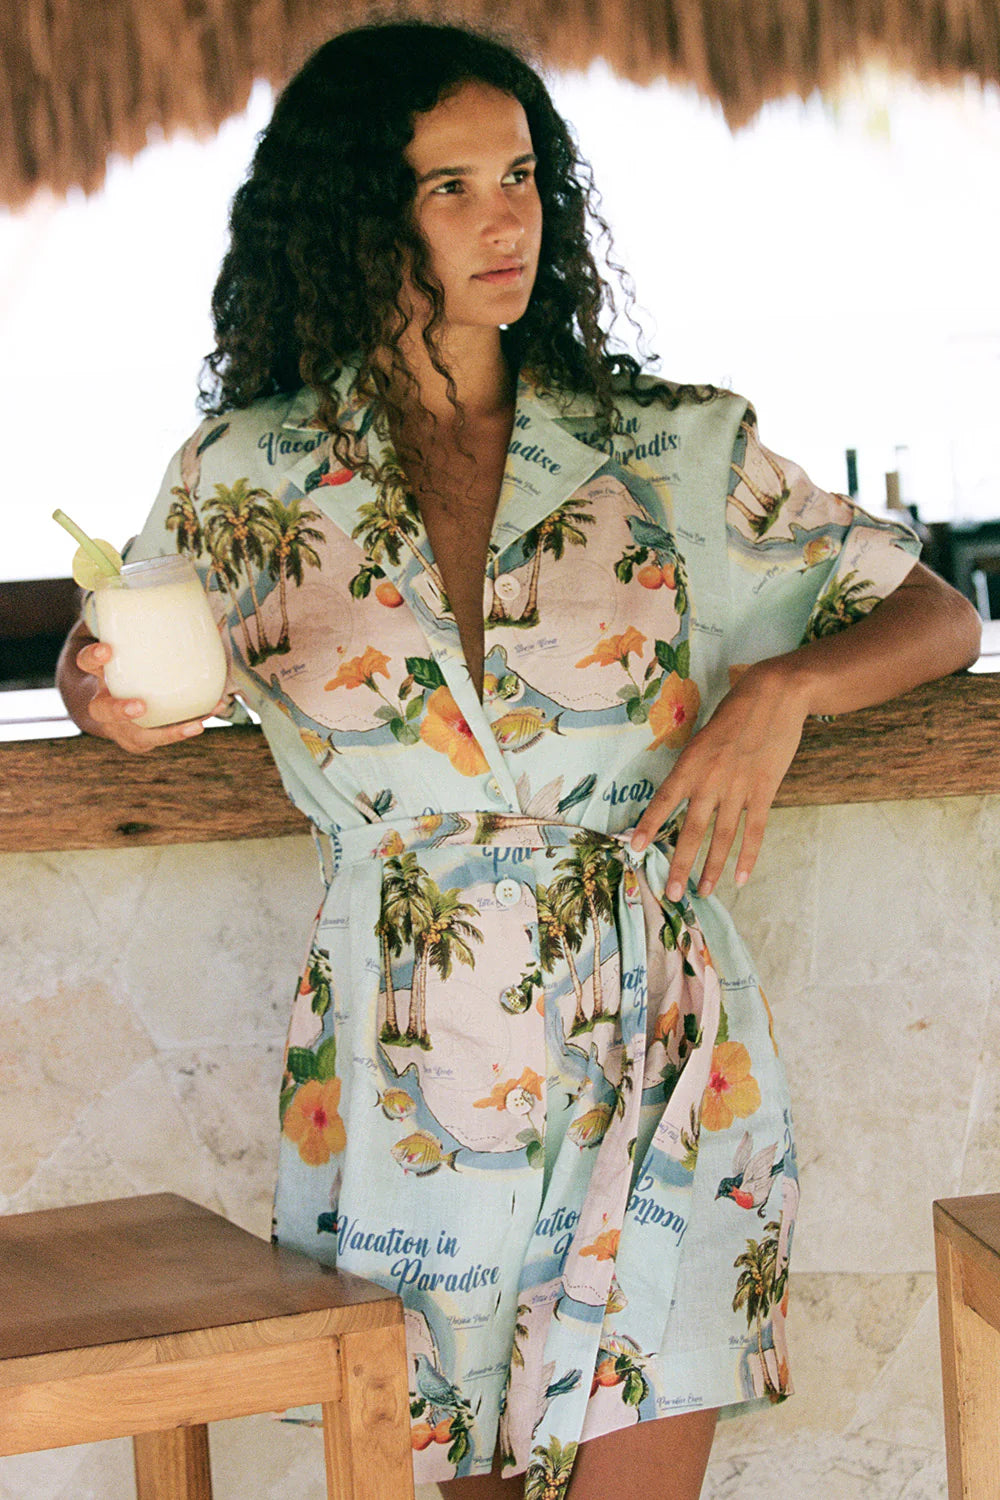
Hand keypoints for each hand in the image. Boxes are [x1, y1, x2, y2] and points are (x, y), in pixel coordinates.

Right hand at [74, 639, 218, 753]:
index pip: (87, 663)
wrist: (112, 705)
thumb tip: (200, 613)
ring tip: (194, 726)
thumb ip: (150, 633)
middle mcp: (104, 704)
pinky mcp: (140, 740)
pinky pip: (162, 738)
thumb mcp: (129, 650)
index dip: (93, 657)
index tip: (107, 650)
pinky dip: (186, 730)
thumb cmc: (127, 668)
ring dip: (166, 733)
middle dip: (120, 709)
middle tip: (140, 706)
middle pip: (102, 710)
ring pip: (136, 736)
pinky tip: (207, 719)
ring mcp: (121, 727)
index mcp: (99, 676)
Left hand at [630, 660, 809, 900]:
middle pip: (693, 829)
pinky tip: (740, 877)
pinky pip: (755, 829)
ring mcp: (739, 787)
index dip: (650, 825)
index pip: (664, 800)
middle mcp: (711, 779)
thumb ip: (696, 765)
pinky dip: (748, 855)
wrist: (776, 694)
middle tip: (671, 892)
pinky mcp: (764, 790)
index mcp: (691, 762)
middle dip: (680, 864)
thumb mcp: (705, 734)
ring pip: (723, 836)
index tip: (634, 847)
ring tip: (704, 891)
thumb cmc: (736, 710)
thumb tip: (686, 792)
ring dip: (712, 867)